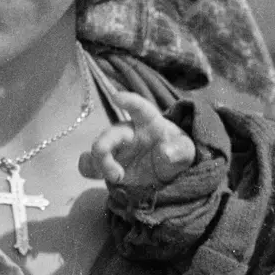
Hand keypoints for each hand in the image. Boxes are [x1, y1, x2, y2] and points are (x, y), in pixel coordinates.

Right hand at [78, 92, 195, 187]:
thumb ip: (180, 150)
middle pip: (111, 133)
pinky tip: (95, 174)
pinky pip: (91, 164)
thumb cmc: (176, 151)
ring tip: (116, 177)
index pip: (140, 108)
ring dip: (100, 163)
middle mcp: (128, 132)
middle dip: (104, 146)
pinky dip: (88, 168)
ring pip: (98, 149)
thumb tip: (166, 152)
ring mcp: (117, 148)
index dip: (129, 101)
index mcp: (149, 122)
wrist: (168, 170)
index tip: (117, 97)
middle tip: (115, 171)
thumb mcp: (186, 151)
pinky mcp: (109, 164)